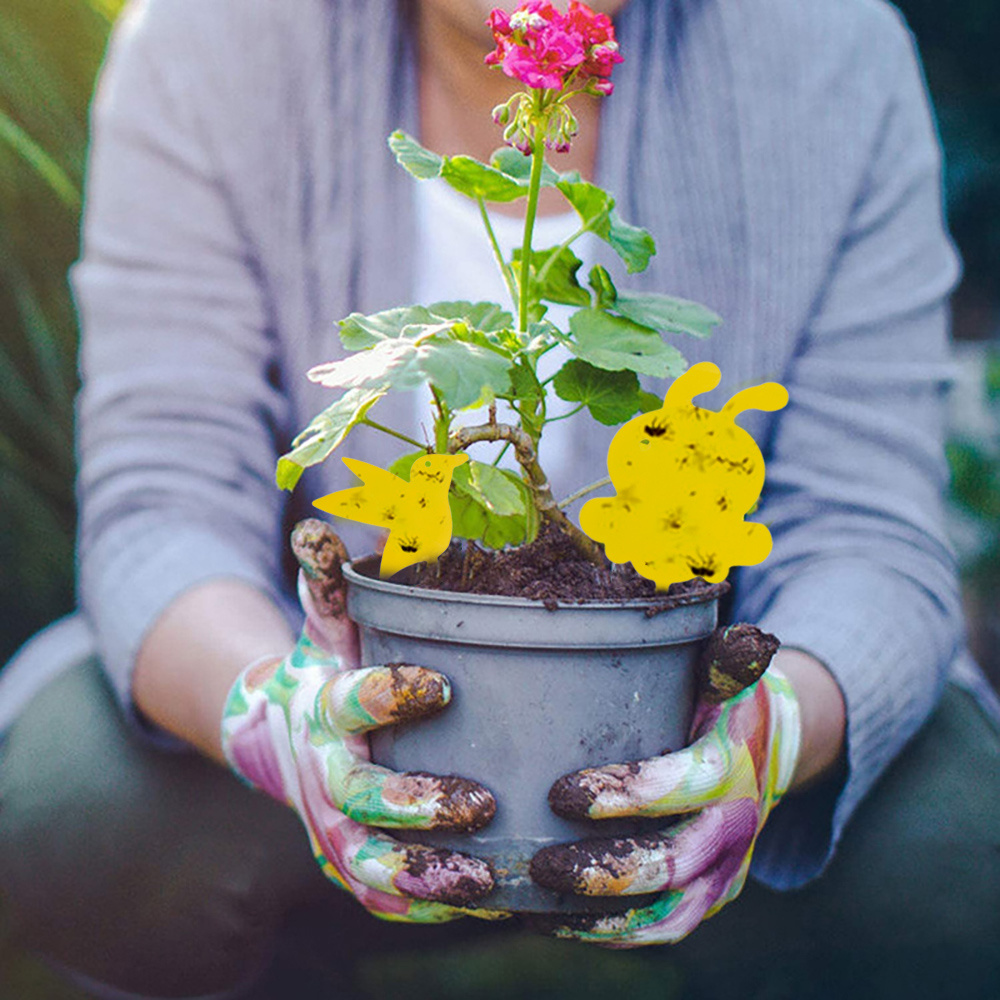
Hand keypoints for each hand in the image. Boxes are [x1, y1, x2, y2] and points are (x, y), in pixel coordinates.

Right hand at [220, 520, 499, 921]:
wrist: (284, 733)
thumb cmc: (330, 667)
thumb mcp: (331, 621)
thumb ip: (331, 577)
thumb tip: (317, 527)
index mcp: (325, 708)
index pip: (349, 703)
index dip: (388, 696)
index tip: (441, 684)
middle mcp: (323, 773)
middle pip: (357, 799)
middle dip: (415, 803)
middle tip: (480, 802)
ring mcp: (332, 825)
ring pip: (367, 864)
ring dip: (421, 875)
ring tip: (485, 876)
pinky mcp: (350, 861)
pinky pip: (379, 898)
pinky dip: (423, 907)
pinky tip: (482, 902)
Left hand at [530, 624, 801, 945]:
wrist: (766, 751)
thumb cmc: (720, 705)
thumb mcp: (722, 675)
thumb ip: (724, 659)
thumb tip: (745, 635)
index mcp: (732, 766)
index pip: (687, 785)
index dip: (629, 794)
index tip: (563, 792)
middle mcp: (734, 828)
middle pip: (673, 863)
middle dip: (605, 868)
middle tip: (541, 861)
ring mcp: (722, 872)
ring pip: (666, 912)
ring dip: (600, 913)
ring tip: (537, 897)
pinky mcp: (706, 898)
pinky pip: (661, 931)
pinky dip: (609, 934)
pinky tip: (552, 920)